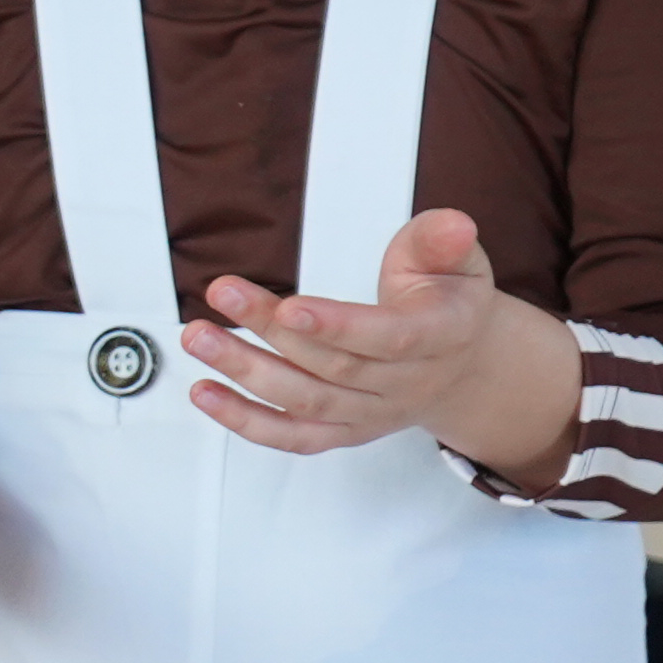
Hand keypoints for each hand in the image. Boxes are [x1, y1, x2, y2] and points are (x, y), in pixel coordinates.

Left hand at [180, 210, 580, 484]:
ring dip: (246, 371)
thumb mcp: (458, 260)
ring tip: (201, 338)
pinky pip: (294, 437)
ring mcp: (373, 413)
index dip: (337, 325)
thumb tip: (454, 226)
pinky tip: (207, 394)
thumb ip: (442, 241)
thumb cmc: (448, 303)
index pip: (389, 337)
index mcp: (441, 337)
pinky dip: (246, 420)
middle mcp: (406, 383)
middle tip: (224, 294)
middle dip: (271, 329)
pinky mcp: (344, 431)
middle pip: (333, 365)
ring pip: (306, 400)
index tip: (289, 307)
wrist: (461, 365)